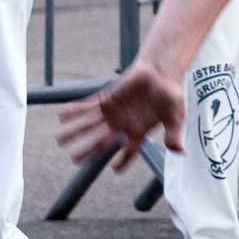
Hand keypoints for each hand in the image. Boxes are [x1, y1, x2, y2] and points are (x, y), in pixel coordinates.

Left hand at [56, 60, 184, 162]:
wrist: (161, 70)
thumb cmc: (170, 93)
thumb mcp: (174, 117)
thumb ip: (173, 134)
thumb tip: (179, 151)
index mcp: (138, 131)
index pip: (129, 150)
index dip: (123, 160)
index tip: (115, 169)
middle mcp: (122, 124)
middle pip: (102, 141)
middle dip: (88, 150)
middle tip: (74, 160)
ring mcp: (112, 111)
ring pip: (90, 125)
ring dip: (75, 131)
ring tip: (59, 139)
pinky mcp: (106, 97)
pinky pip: (87, 105)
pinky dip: (75, 110)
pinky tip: (61, 115)